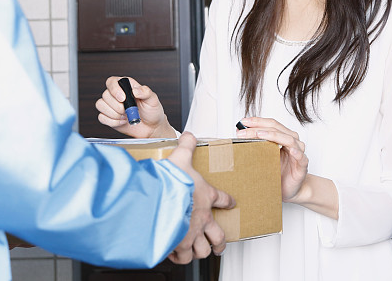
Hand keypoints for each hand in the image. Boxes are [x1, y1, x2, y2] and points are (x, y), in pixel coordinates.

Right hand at [95, 76, 175, 137]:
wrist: (151, 128)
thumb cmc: (152, 111)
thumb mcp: (152, 99)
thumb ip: (145, 92)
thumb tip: (135, 90)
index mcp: (126, 86)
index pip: (112, 81)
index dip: (114, 89)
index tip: (123, 98)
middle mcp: (116, 95)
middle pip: (105, 95)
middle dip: (116, 106)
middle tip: (127, 110)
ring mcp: (111, 106)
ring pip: (100, 105)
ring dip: (113, 114)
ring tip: (125, 116)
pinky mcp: (108, 117)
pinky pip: (101, 117)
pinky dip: (112, 122)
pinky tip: (122, 122)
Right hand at [166, 132, 235, 262]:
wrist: (159, 199)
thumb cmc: (172, 180)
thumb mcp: (181, 157)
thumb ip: (186, 146)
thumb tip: (189, 135)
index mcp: (206, 196)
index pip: (223, 199)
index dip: (228, 201)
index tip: (231, 203)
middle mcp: (202, 218)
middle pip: (218, 236)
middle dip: (220, 242)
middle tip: (219, 244)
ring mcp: (191, 233)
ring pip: (202, 250)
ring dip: (202, 251)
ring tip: (200, 253)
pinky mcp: (177, 244)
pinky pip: (182, 256)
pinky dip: (180, 257)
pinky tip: (176, 254)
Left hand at [236, 117, 308, 201]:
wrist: (289, 189)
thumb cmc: (277, 172)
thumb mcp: (264, 157)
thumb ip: (257, 146)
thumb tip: (239, 136)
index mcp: (283, 136)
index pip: (271, 124)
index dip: (257, 121)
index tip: (242, 122)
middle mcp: (292, 141)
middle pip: (276, 129)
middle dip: (258, 128)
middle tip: (243, 131)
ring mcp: (298, 152)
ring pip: (288, 139)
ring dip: (273, 135)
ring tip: (260, 134)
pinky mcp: (302, 165)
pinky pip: (301, 157)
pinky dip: (296, 152)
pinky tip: (290, 150)